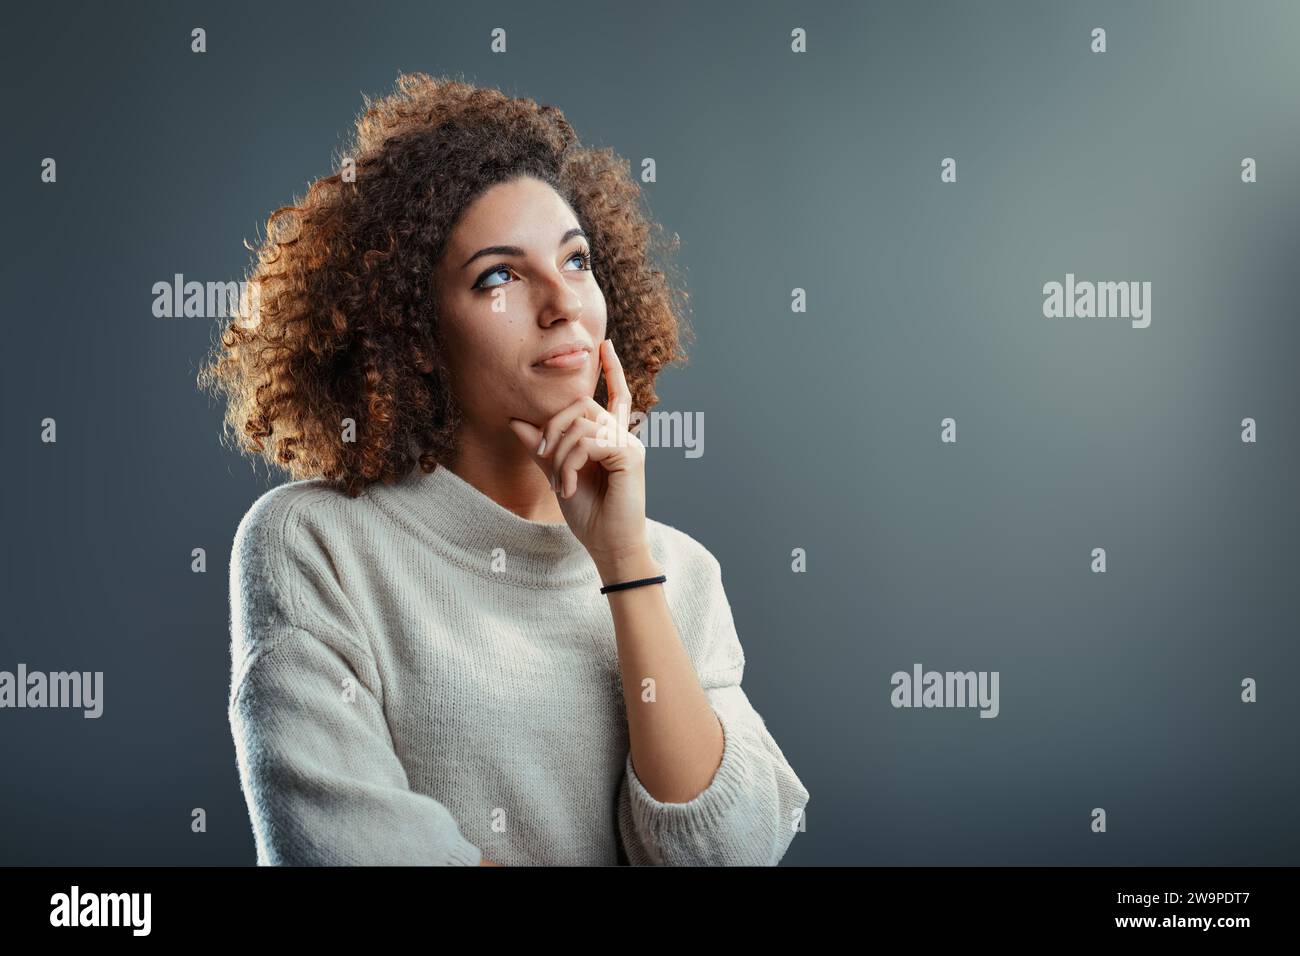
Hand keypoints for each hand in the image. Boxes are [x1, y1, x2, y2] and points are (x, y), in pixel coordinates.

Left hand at [507, 339, 648, 567]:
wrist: (607, 544)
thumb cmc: (588, 512)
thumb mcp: (555, 473)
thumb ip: (539, 445)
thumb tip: (515, 419)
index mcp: (610, 437)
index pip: (615, 396)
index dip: (612, 369)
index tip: (605, 344)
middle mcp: (623, 435)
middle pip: (582, 405)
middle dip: (554, 426)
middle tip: (542, 454)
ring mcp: (629, 444)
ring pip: (582, 424)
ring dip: (559, 454)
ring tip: (557, 483)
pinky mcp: (630, 455)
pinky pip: (590, 442)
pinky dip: (570, 464)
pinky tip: (566, 487)